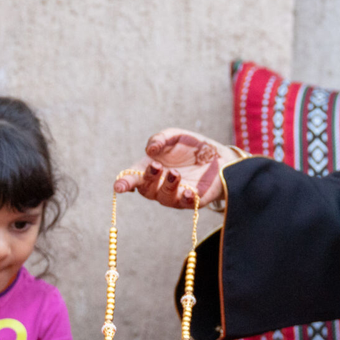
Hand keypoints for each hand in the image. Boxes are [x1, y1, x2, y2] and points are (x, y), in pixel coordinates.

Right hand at [114, 128, 235, 208]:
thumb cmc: (192, 147)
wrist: (219, 156)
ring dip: (167, 185)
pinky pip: (185, 204)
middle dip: (148, 178)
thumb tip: (149, 149)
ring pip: (164, 197)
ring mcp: (174, 194)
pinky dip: (185, 198)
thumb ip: (160, 139)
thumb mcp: (175, 136)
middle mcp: (159, 184)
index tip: (119, 186)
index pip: (133, 177)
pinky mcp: (191, 200)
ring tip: (175, 173)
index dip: (125, 182)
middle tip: (156, 166)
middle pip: (146, 189)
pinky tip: (188, 191)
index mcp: (150, 168)